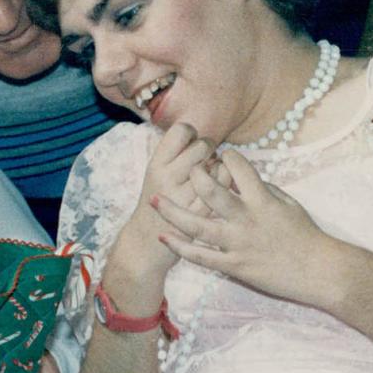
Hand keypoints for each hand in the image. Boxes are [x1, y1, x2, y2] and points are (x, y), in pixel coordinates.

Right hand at [114, 123, 216, 278]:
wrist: (146, 242)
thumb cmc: (156, 204)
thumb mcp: (155, 174)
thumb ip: (174, 155)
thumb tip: (199, 136)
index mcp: (156, 163)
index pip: (182, 130)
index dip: (192, 133)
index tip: (191, 144)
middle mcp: (169, 177)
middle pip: (203, 145)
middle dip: (209, 149)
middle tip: (205, 160)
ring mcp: (186, 196)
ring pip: (217, 166)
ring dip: (220, 166)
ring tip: (214, 174)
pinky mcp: (202, 214)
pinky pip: (224, 189)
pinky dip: (226, 185)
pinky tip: (221, 190)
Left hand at [152, 150, 333, 304]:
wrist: (319, 271)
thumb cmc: (306, 236)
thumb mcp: (289, 204)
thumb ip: (265, 189)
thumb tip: (243, 178)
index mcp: (263, 200)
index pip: (238, 168)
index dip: (226, 157)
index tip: (218, 153)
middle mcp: (247, 219)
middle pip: (211, 192)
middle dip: (195, 176)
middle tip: (185, 169)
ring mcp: (238, 244)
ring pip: (198, 225)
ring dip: (172, 211)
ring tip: (153, 200)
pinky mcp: (234, 266)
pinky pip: (201, 257)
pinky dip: (180, 247)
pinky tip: (164, 236)